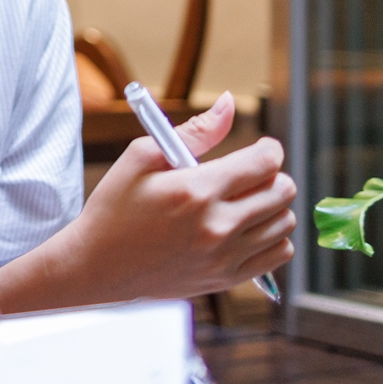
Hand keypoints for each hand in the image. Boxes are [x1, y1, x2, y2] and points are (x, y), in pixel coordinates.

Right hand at [0, 92, 295, 311]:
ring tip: (247, 201)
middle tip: (250, 174)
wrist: (96, 267)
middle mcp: (216, 226)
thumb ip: (194, 131)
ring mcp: (224, 257)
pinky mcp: (225, 279)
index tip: (259, 148)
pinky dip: (273, 238)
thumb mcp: (141, 157)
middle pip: (283, 192)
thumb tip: (229, 103)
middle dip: (273, 174)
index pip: (265, 163)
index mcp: (196, 190)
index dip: (269, 149)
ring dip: (274, 206)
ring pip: (285, 223)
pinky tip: (248, 229)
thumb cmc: (114, 209)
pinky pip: (278, 255)